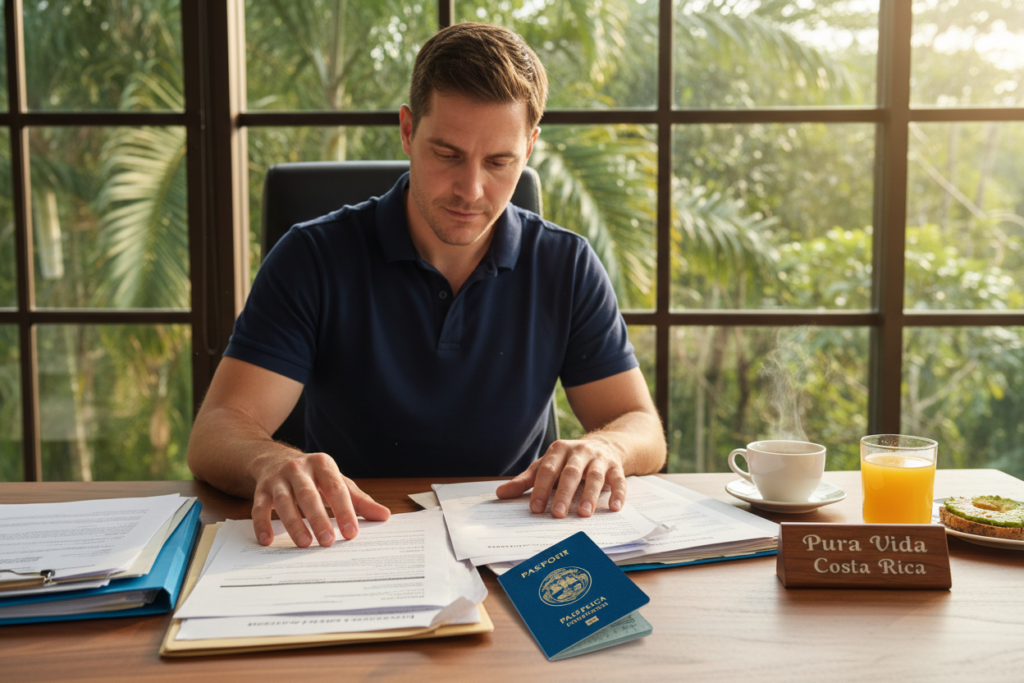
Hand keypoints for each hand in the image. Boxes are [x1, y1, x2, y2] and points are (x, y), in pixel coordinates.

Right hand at [251, 451, 389, 546]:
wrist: (274, 459)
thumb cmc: (313, 476)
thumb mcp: (337, 482)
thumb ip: (358, 500)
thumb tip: (384, 516)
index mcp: (322, 464)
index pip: (336, 488)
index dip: (345, 510)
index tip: (352, 533)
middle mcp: (298, 468)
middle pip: (309, 495)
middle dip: (319, 519)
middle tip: (328, 541)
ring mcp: (278, 479)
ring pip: (284, 502)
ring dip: (294, 523)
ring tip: (305, 543)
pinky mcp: (260, 490)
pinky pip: (259, 508)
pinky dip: (262, 524)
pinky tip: (267, 540)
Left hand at [495, 438, 626, 517]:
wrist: (605, 444)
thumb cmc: (569, 461)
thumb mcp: (547, 466)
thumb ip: (526, 480)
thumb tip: (500, 494)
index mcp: (559, 450)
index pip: (548, 469)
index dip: (541, 488)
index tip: (535, 508)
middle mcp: (580, 452)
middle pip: (571, 473)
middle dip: (563, 493)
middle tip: (556, 514)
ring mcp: (599, 459)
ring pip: (595, 477)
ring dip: (589, 495)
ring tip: (583, 514)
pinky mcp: (616, 467)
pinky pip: (619, 480)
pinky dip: (618, 493)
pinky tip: (615, 507)